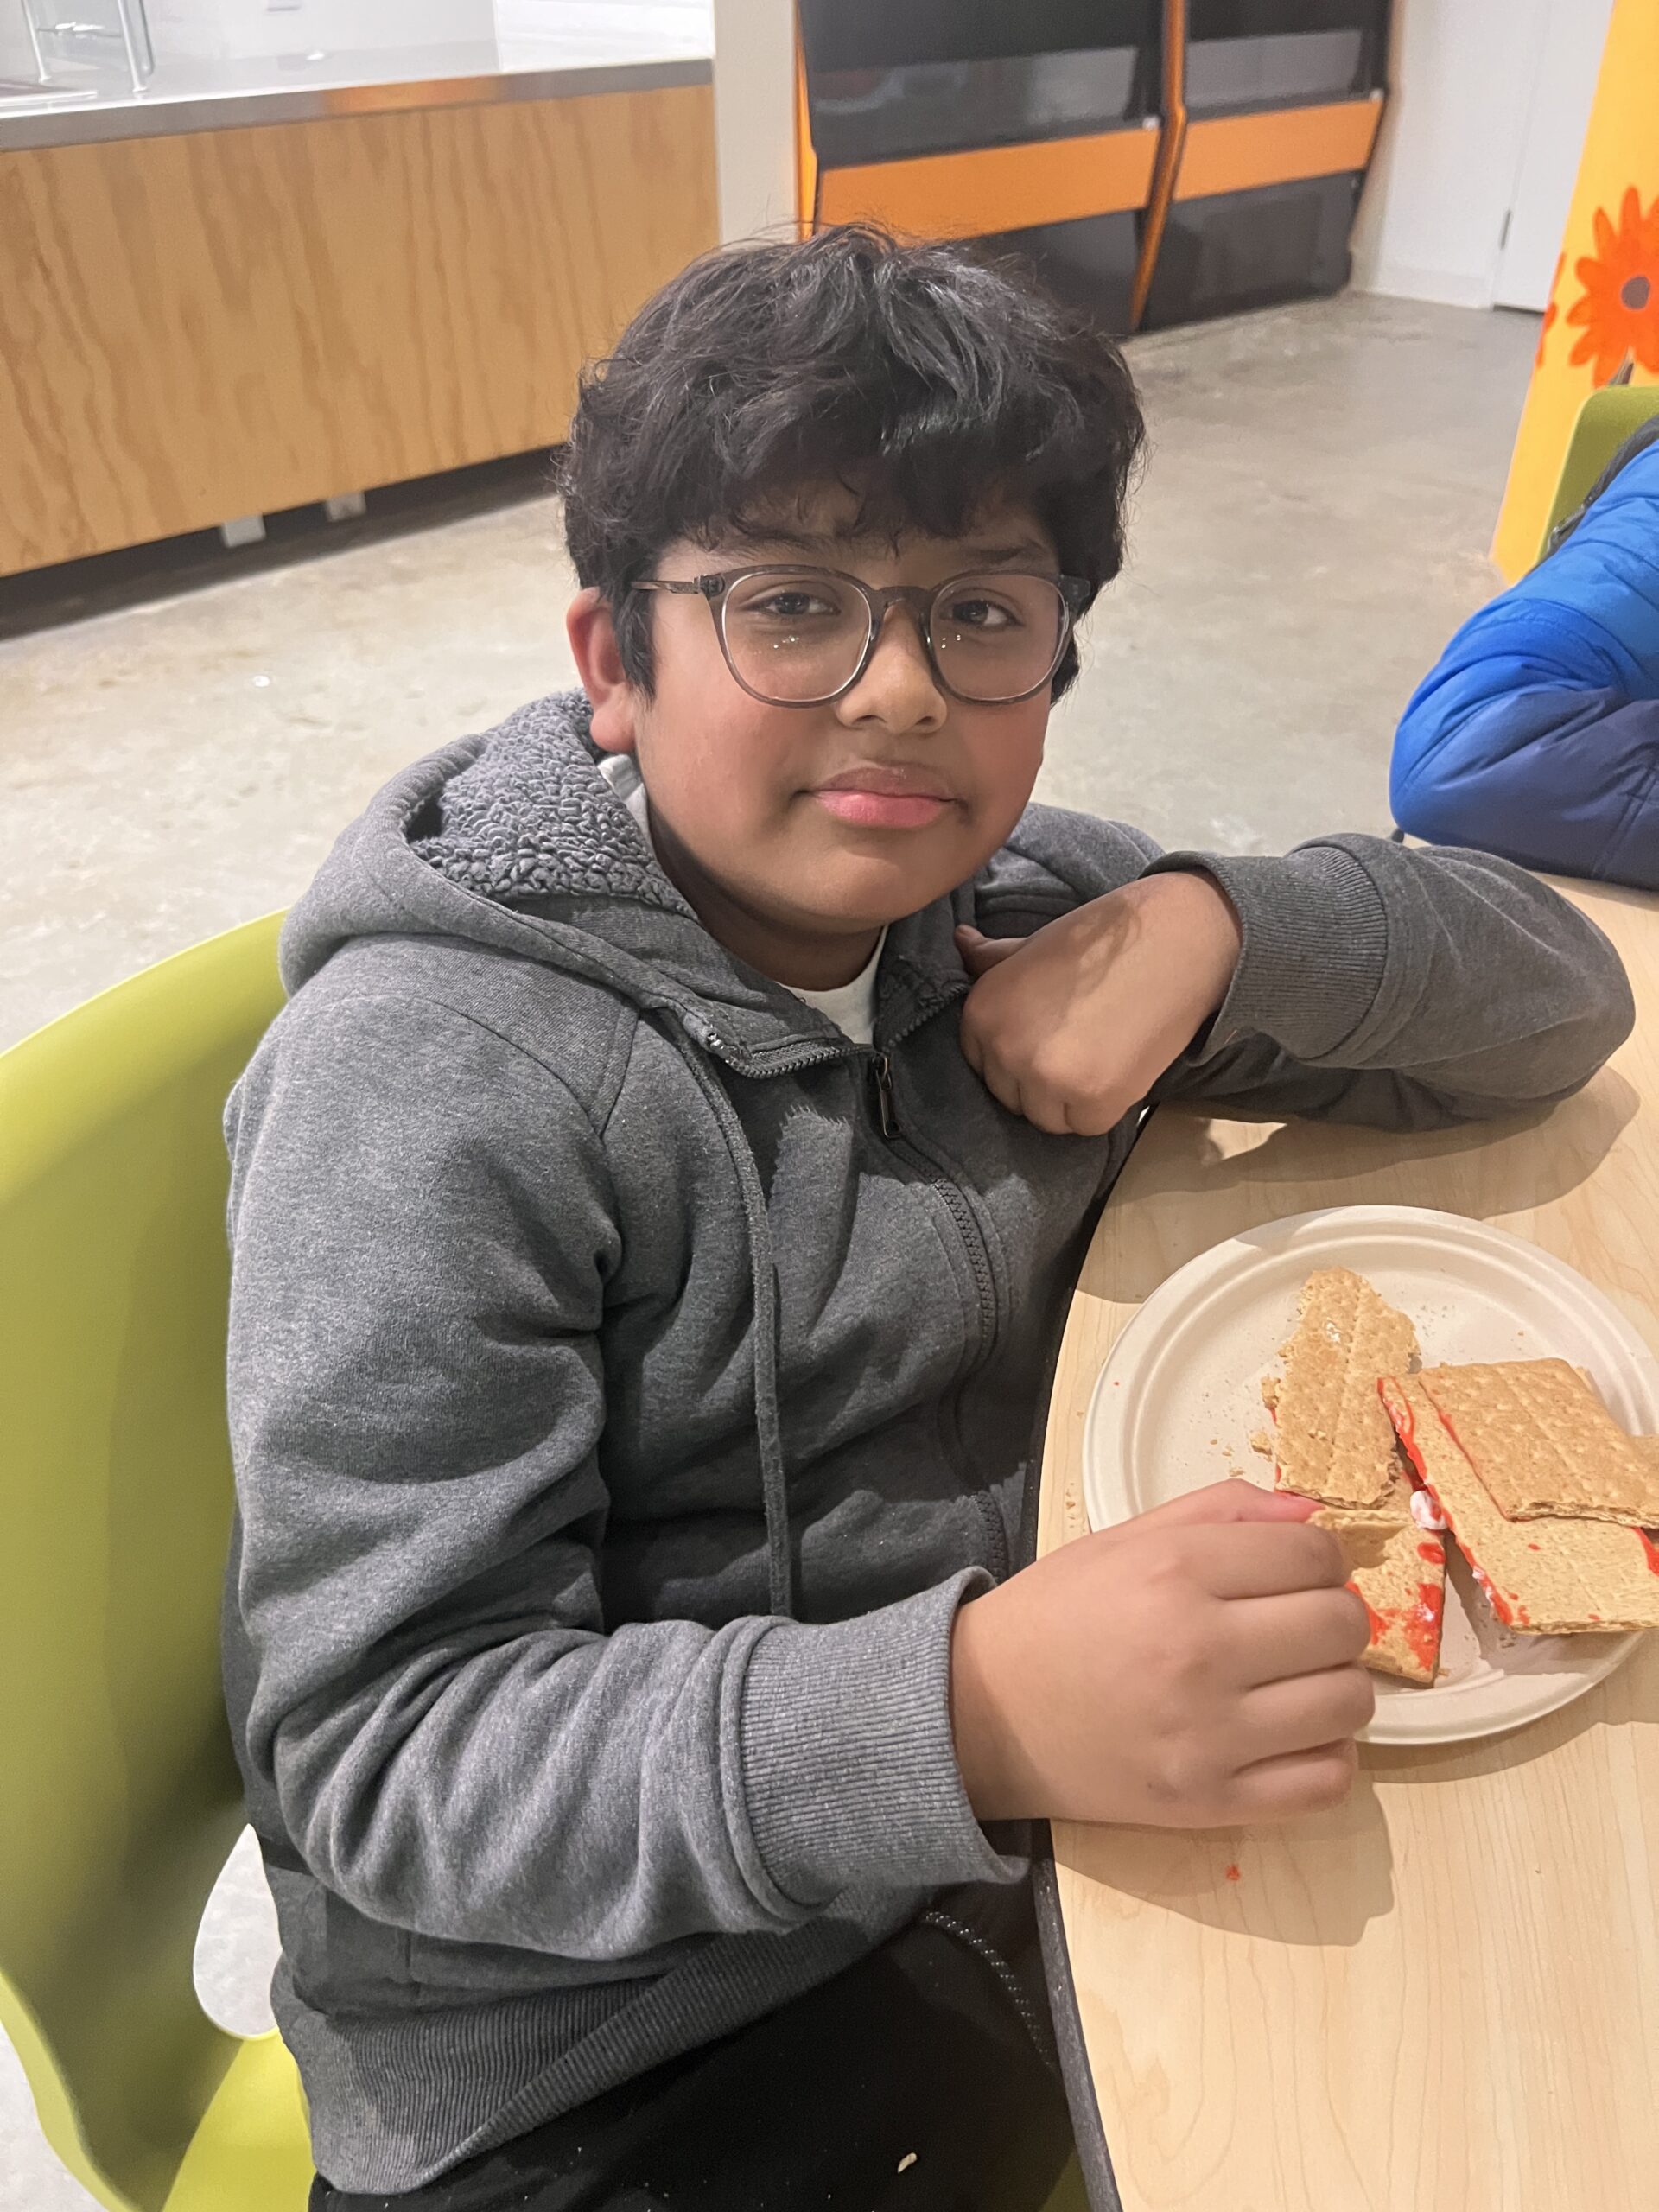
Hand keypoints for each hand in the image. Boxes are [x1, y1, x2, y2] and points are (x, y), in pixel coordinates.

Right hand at [949, 1483, 1371, 1827]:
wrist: (982, 1715)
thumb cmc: (1055, 1616)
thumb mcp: (1125, 1539)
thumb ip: (1222, 1511)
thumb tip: (1314, 1513)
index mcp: (1174, 1572)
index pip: (1314, 1556)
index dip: (1322, 1558)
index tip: (1300, 1571)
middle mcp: (1198, 1651)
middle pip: (1341, 1625)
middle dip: (1334, 1616)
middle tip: (1297, 1624)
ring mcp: (1208, 1736)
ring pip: (1348, 1703)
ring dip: (1338, 1684)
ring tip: (1297, 1680)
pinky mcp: (1210, 1803)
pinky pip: (1327, 1783)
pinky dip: (1329, 1756)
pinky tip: (1293, 1735)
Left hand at [956, 872, 1242, 1134]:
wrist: (1170, 942)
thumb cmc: (1100, 941)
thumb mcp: (1033, 946)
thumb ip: (993, 959)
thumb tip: (958, 941)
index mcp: (980, 1013)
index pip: (983, 1065)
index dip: (1018, 1056)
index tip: (1049, 1037)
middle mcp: (1004, 1049)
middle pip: (1011, 1097)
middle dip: (1041, 1081)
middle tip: (1080, 1045)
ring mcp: (1045, 1078)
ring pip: (1046, 1118)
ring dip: (1070, 1100)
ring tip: (1100, 1055)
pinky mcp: (1090, 1101)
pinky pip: (1085, 1126)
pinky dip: (1103, 1108)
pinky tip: (1119, 1067)